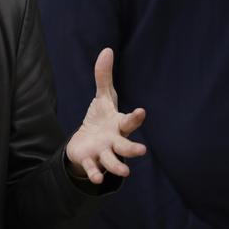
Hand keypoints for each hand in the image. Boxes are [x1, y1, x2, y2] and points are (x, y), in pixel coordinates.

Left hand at [65, 48, 146, 183]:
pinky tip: (96, 179)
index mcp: (119, 125)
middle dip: (133, 148)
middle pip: (125, 146)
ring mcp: (103, 153)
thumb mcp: (102, 98)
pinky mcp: (91, 162)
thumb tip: (107, 50)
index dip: (135, 117)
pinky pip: (94, 169)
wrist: (87, 143)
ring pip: (112, 161)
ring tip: (125, 172)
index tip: (140, 112)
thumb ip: (104, 77)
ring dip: (117, 166)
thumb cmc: (101, 119)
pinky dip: (95, 173)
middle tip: (142, 151)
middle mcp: (114, 141)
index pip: (129, 121)